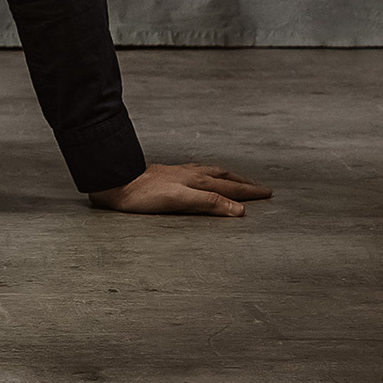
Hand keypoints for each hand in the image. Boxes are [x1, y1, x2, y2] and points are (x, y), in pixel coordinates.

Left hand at [88, 163, 273, 215]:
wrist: (115, 182)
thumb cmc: (143, 195)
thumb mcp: (180, 200)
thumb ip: (210, 203)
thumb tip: (239, 210)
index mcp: (197, 181)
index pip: (230, 187)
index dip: (249, 192)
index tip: (267, 194)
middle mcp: (190, 174)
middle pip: (224, 177)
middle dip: (244, 183)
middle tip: (261, 188)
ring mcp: (179, 173)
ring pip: (211, 172)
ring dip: (228, 176)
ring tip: (237, 179)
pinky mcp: (167, 175)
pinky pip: (197, 172)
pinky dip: (209, 175)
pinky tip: (201, 177)